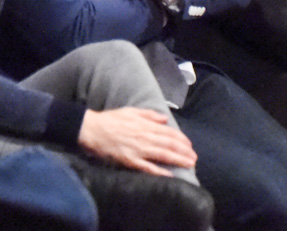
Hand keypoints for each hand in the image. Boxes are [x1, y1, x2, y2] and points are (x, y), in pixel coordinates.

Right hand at [77, 108, 196, 175]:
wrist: (92, 129)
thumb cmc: (110, 119)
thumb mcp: (131, 111)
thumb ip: (149, 115)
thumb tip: (165, 119)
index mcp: (145, 125)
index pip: (168, 132)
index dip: (181, 139)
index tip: (189, 145)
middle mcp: (144, 137)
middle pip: (169, 144)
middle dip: (184, 151)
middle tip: (194, 158)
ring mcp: (138, 149)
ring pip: (163, 155)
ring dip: (178, 159)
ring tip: (189, 164)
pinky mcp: (130, 161)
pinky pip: (147, 168)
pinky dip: (160, 172)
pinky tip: (170, 176)